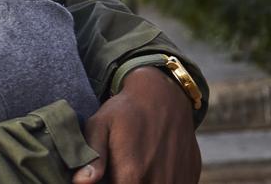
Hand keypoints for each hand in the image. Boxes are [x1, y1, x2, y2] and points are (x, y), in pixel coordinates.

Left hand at [71, 67, 201, 183]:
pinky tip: (152, 166)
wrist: (164, 96)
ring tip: (135, 165)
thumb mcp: (100, 126)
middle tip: (117, 168)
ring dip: (142, 182)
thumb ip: (92, 158)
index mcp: (132, 175)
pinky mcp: (190, 178)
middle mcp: (158, 183)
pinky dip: (159, 180)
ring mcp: (177, 183)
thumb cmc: (126, 111)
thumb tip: (80, 182)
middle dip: (124, 182)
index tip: (105, 175)